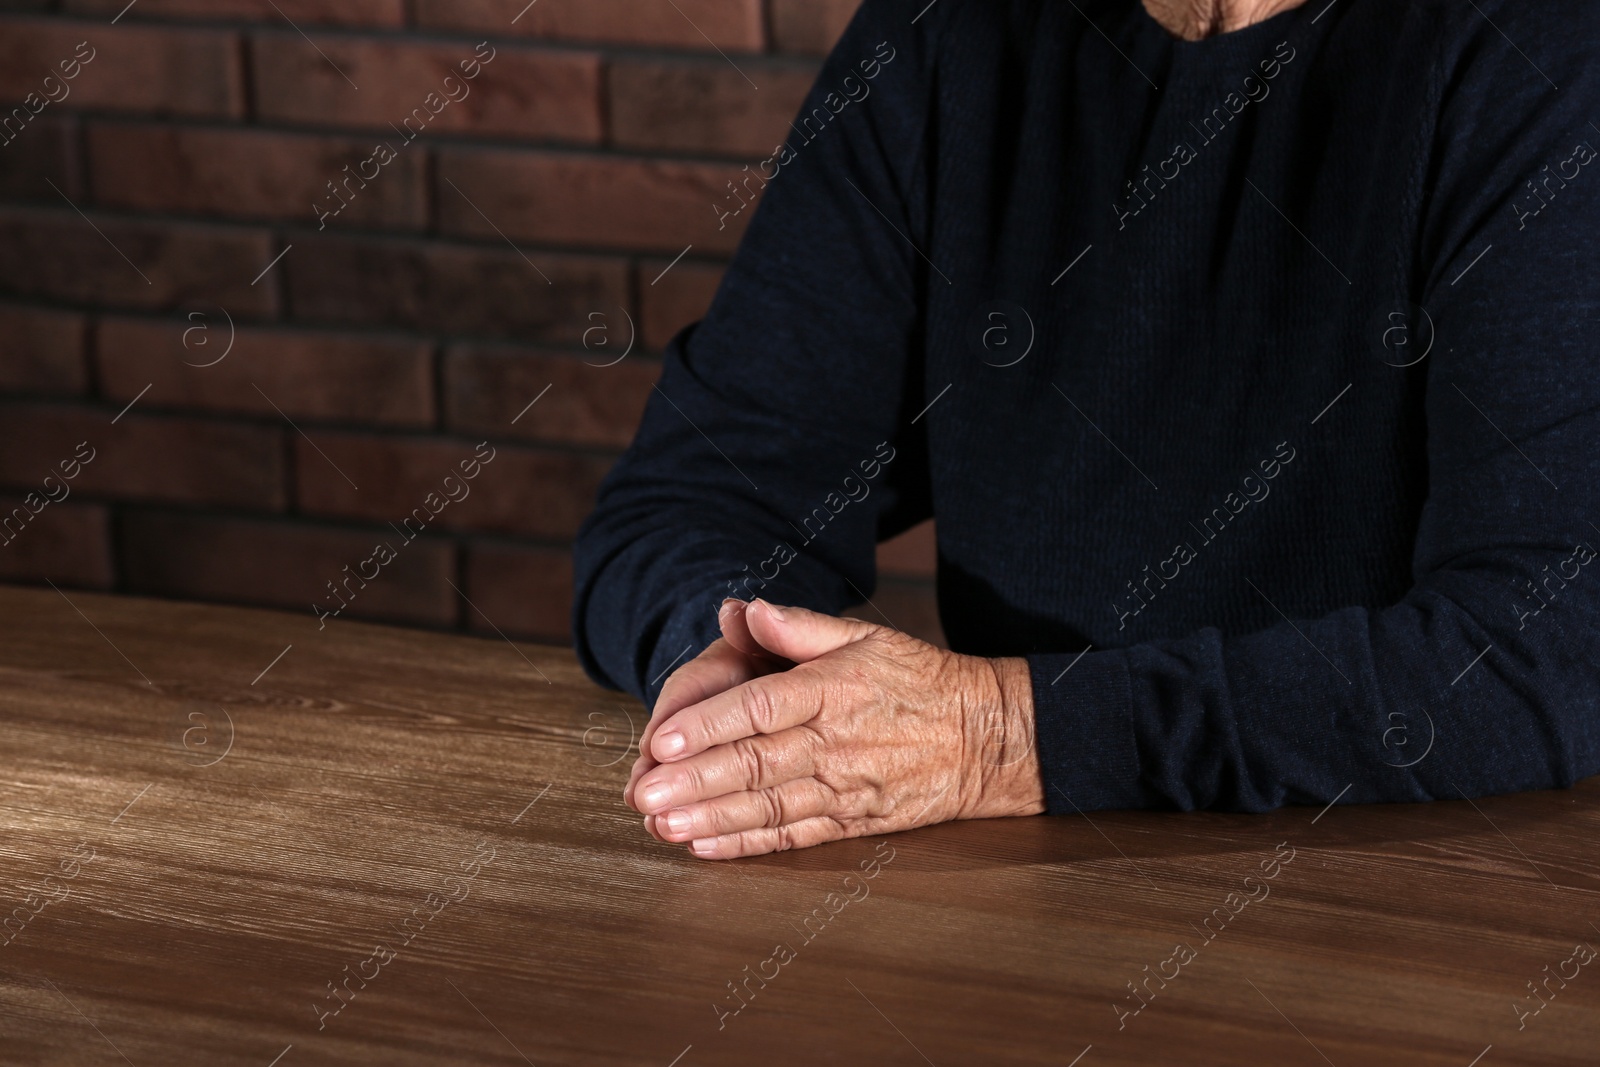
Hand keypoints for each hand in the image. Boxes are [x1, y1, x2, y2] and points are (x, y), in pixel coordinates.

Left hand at [627, 600, 1044, 858]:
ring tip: (662, 826)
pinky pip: (794, 836)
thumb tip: (741, 609)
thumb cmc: (917, 680)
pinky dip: (748, 844)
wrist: (986, 738)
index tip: (660, 741)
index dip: (707, 725)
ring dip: (711, 818)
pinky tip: (706, 846)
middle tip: (643, 794)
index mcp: (834, 689)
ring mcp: (845, 786)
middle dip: (693, 782)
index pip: (760, 708)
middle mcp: (836, 741)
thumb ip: (799, 627)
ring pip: (768, 806)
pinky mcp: (853, 820)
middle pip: (755, 764)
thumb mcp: (865, 636)